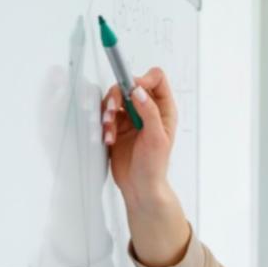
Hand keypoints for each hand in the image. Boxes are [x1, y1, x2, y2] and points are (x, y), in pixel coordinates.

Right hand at [102, 68, 188, 266]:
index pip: (156, 79)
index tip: (132, 90)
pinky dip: (104, 124)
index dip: (143, 79)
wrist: (140, 187)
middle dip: (117, 97)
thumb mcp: (156, 138)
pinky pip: (106, 114)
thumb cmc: (154, 166)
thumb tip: (137, 91)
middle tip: (111, 113)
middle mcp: (147, 109)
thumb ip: (148, 112)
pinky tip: (108, 139)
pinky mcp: (117, 126)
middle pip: (129, 85)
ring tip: (109, 131)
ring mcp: (131, 117)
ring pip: (115, 99)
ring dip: (108, 113)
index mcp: (163, 109)